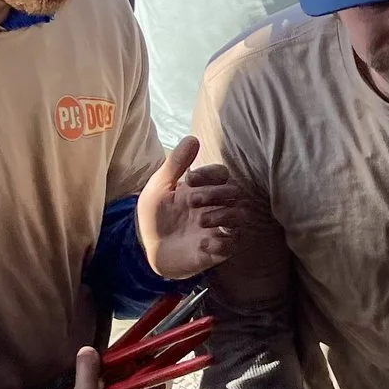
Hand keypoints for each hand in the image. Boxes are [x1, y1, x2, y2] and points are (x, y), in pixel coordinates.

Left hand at [139, 136, 258, 278]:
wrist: (147, 249)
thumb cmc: (154, 216)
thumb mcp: (160, 187)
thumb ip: (176, 163)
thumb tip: (193, 137)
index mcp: (203, 189)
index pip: (222, 174)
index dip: (211, 174)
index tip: (189, 180)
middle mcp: (215, 206)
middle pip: (235, 193)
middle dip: (216, 194)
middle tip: (192, 201)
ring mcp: (219, 228)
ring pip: (241, 217)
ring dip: (223, 216)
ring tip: (201, 221)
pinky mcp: (219, 250)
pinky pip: (235, 244)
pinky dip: (223, 243)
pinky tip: (202, 244)